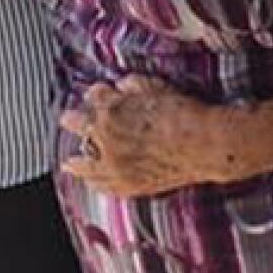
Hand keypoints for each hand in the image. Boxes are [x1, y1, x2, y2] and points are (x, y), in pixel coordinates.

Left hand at [59, 76, 221, 198]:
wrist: (205, 144)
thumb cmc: (185, 114)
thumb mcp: (155, 88)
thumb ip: (132, 86)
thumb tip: (119, 86)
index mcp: (111, 110)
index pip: (93, 98)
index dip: (95, 95)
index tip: (95, 94)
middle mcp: (106, 139)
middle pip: (80, 126)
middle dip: (74, 120)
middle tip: (67, 119)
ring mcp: (115, 165)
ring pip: (84, 163)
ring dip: (76, 160)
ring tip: (69, 163)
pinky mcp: (128, 185)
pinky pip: (102, 185)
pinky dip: (94, 182)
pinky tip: (90, 182)